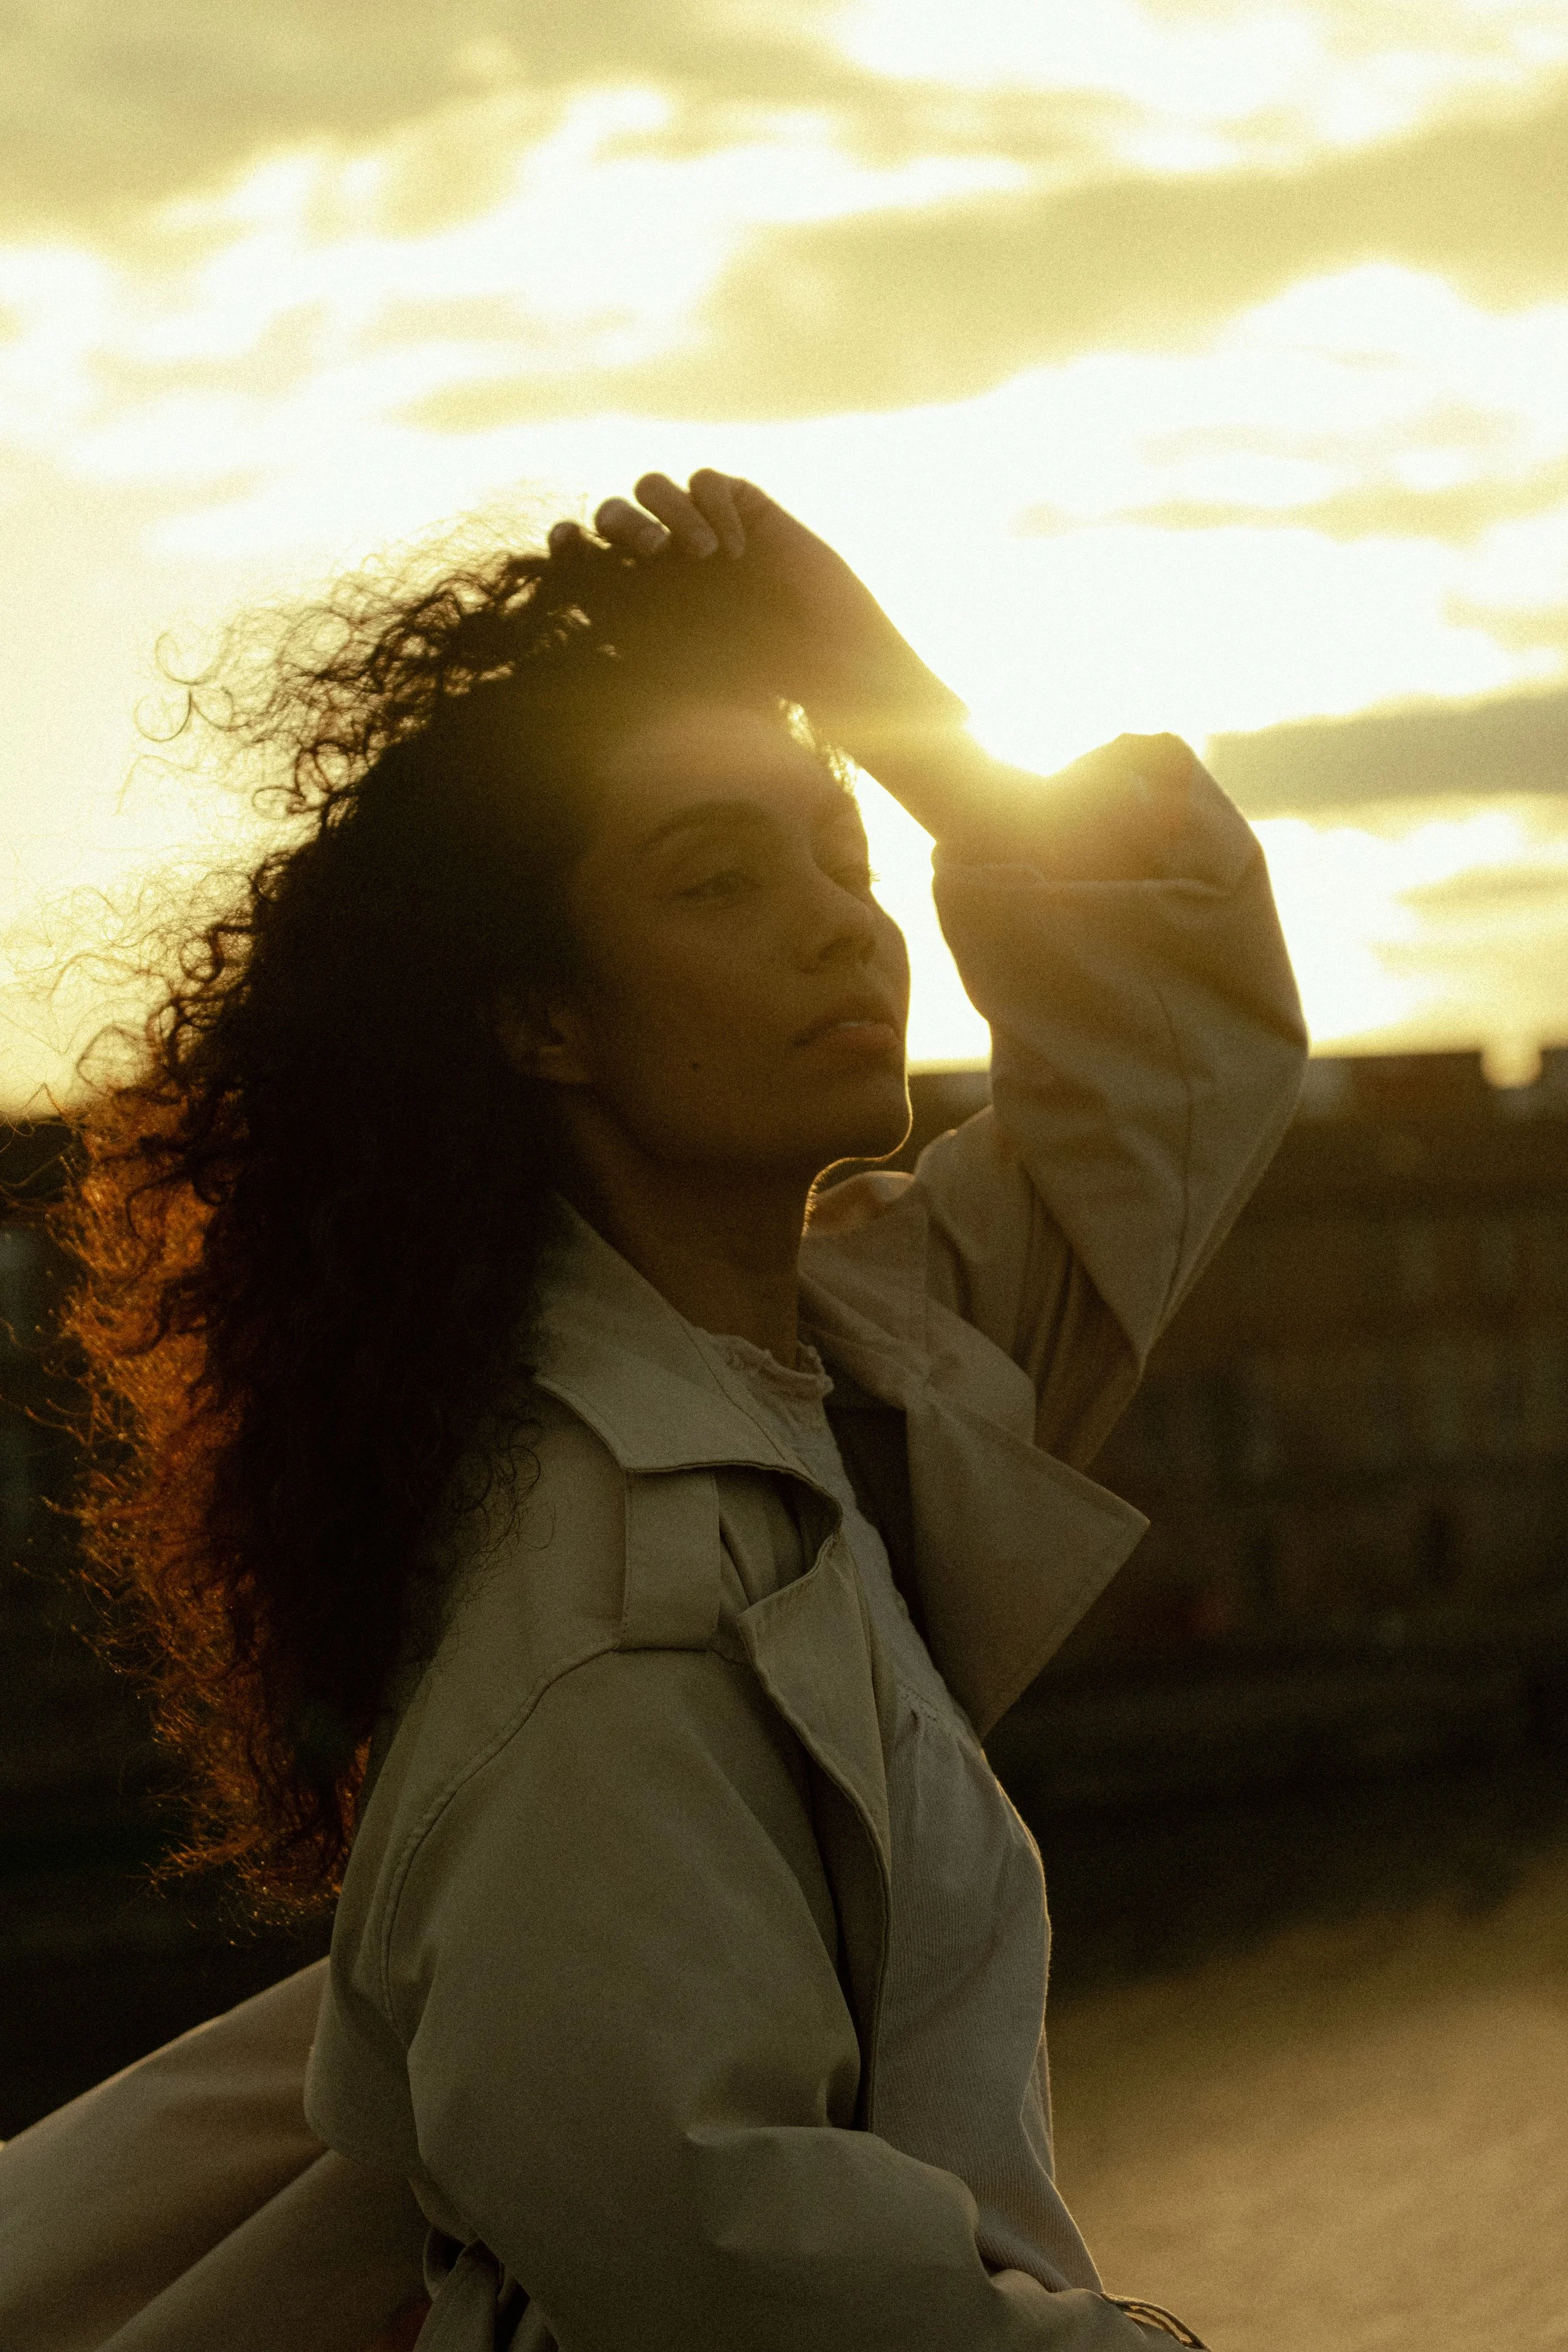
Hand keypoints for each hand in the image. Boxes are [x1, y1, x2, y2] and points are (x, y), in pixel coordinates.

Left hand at [569, 470, 968, 781]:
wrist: (835, 664)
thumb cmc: (761, 681)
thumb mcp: (679, 661)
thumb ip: (629, 632)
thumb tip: (572, 611)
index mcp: (640, 597)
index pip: (587, 555)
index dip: (568, 543)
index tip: (563, 546)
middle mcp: (668, 560)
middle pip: (614, 511)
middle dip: (622, 522)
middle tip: (653, 553)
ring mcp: (707, 531)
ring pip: (655, 486)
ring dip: (668, 509)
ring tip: (700, 554)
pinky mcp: (748, 511)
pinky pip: (709, 481)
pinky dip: (712, 503)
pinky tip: (733, 548)